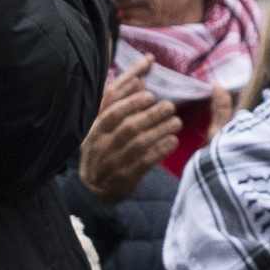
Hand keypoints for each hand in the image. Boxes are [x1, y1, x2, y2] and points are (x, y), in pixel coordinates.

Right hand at [77, 68, 171, 205]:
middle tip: (170, 106)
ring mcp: (114, 161)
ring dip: (159, 131)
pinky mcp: (126, 176)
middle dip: (150, 115)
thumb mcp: (102, 127)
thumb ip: (118, 102)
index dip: (131, 100)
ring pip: (138, 143)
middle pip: (128, 126)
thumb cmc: (102, 151)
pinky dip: (160, 150)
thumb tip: (138, 79)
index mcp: (96, 129)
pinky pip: (145, 162)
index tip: (149, 93)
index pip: (112, 110)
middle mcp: (103, 144)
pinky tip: (173, 141)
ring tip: (176, 122)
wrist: (93, 191)